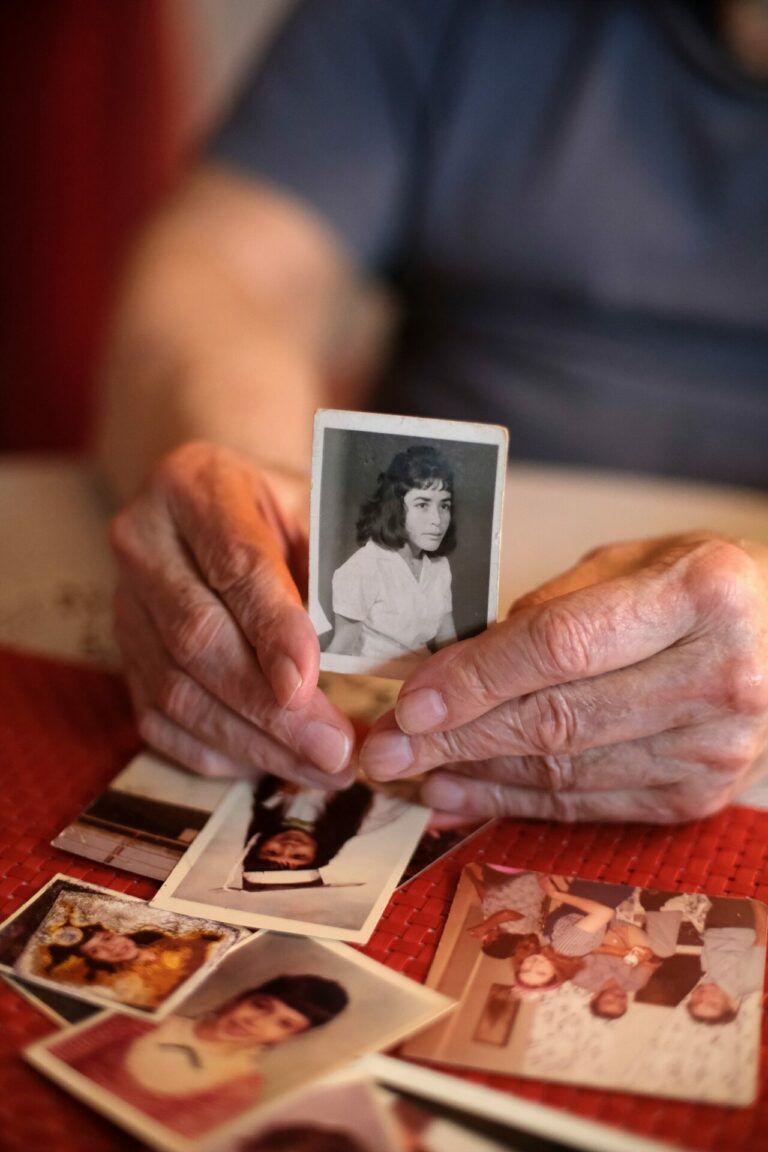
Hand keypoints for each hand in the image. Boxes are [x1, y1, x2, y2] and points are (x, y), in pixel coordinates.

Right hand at [110, 442, 354, 786]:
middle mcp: (142, 542)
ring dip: (253, 742)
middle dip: (270, 708)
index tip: (310, 682)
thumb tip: (372, 640)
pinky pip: (159, 721)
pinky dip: (218, 752)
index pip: (234, 565)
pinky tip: (272, 764)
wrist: (212, 500)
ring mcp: (123, 603)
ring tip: (321, 769)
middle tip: (334, 750)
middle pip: (198, 640)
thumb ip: (328, 563)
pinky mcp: (123, 654)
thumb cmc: (279, 507)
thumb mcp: (310, 507)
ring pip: (177, 692)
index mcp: (192, 487)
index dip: (273, 629)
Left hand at [359, 534, 767, 822]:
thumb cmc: (693, 585)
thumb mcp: (627, 563)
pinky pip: (588, 807)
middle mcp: (719, 678)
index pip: (563, 647)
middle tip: (385, 749)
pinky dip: (517, 805)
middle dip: (457, 739)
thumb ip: (548, 611)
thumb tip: (452, 671)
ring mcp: (715, 750)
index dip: (476, 679)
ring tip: (412, 773)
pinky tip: (464, 794)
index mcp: (701, 597)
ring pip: (567, 774)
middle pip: (558, 720)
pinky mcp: (698, 797)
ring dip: (477, 778)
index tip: (409, 701)